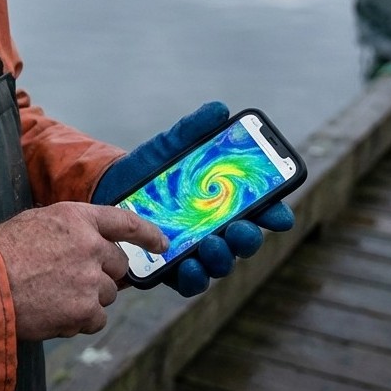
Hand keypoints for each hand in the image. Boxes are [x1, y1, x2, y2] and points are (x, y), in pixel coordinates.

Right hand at [0, 202, 166, 340]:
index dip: (147, 233)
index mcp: (77, 218)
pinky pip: (96, 319)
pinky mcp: (85, 309)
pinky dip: (79, 320)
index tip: (162, 244)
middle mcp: (90, 245)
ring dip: (87, 299)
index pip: (124, 221)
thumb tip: (86, 244)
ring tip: (52, 297)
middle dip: (101, 275)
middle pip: (118, 266)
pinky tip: (53, 313)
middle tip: (71, 281)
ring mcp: (90, 279)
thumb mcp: (35, 223)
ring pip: (106, 294)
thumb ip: (68, 230)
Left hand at [90, 101, 295, 296]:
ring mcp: (195, 251)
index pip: (260, 210)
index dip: (274, 214)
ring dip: (221, 258)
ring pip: (219, 264)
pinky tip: (187, 265)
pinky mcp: (170, 268)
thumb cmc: (151, 169)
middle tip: (241, 228)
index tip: (279, 215)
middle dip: (247, 238)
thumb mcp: (170, 146)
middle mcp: (216, 229)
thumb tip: (219, 110)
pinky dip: (191, 276)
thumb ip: (193, 130)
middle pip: (243, 241)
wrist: (111, 189)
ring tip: (211, 246)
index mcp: (225, 201)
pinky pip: (187, 280)